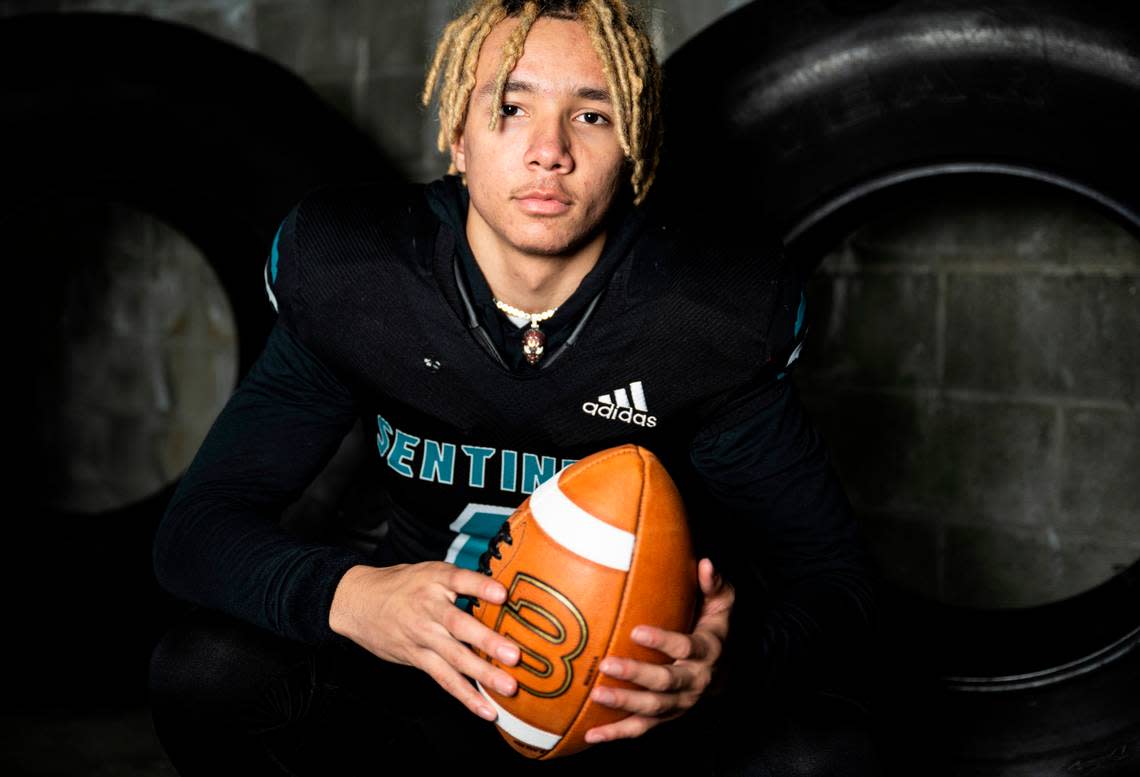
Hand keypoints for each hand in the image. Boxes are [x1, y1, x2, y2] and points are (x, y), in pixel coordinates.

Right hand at [328, 562, 520, 720]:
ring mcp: (422, 635)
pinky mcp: (417, 657)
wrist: (357, 602)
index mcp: (435, 580)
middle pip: (458, 625)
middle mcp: (428, 608)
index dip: (480, 587)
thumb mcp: (430, 571)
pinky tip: (486, 709)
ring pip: (454, 657)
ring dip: (482, 674)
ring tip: (508, 687)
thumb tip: (505, 590)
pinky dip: (466, 695)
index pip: (459, 580)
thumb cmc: (403, 584)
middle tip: (513, 655)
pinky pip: (443, 678)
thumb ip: (462, 581)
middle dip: (487, 641)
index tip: (502, 594)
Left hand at [584, 558, 733, 743]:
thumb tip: (706, 563)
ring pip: (652, 709)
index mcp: (706, 651)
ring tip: (596, 694)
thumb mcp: (722, 604)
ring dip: (624, 705)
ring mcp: (679, 703)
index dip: (663, 641)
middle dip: (637, 675)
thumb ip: (714, 584)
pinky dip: (616, 734)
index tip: (637, 631)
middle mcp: (694, 681)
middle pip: (666, 682)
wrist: (725, 671)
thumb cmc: (715, 629)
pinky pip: (641, 729)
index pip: (686, 646)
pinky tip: (590, 735)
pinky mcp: (665, 717)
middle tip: (608, 665)